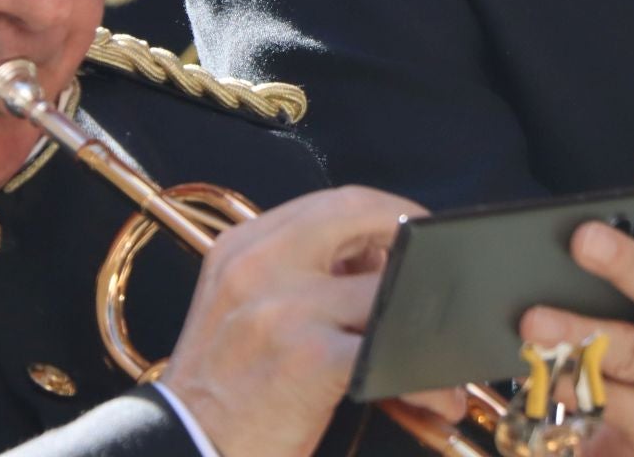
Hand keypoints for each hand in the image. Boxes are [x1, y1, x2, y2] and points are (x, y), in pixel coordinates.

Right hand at [159, 185, 460, 456]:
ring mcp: (285, 307)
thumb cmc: (222, 389)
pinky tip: (435, 397)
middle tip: (446, 277)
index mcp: (245, 246)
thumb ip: (299, 276)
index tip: (415, 238)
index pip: (332, 202)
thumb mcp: (242, 309)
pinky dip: (424, 375)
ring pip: (387, 288)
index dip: (387, 213)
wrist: (186, 447)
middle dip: (415, 244)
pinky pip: (389, 349)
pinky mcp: (309, 357)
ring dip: (431, 323)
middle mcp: (261, 263)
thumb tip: (379, 267)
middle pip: (360, 216)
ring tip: (447, 363)